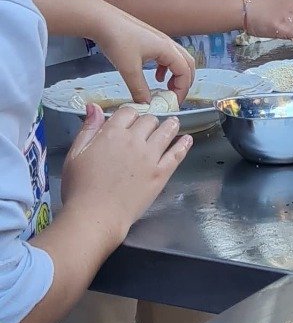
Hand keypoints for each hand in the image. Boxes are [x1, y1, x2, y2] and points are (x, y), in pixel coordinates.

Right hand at [60, 105, 191, 238]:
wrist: (96, 216)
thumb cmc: (79, 187)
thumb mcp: (75, 154)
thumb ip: (88, 129)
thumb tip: (94, 106)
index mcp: (112, 133)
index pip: (128, 112)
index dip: (130, 114)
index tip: (131, 121)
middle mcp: (134, 140)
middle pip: (149, 120)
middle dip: (148, 121)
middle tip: (148, 127)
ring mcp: (151, 157)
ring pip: (166, 131)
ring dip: (170, 125)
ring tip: (173, 124)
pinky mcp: (161, 173)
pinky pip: (177, 154)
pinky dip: (183, 144)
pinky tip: (187, 139)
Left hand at [85, 8, 194, 105]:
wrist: (102, 20)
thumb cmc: (117, 39)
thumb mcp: (128, 69)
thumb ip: (139, 89)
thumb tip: (146, 104)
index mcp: (167, 49)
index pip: (185, 72)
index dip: (182, 90)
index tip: (172, 102)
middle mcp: (167, 43)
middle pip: (187, 64)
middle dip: (184, 82)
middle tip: (174, 97)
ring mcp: (159, 40)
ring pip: (178, 60)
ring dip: (176, 75)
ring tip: (167, 88)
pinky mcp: (150, 40)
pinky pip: (166, 56)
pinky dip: (166, 69)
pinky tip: (156, 76)